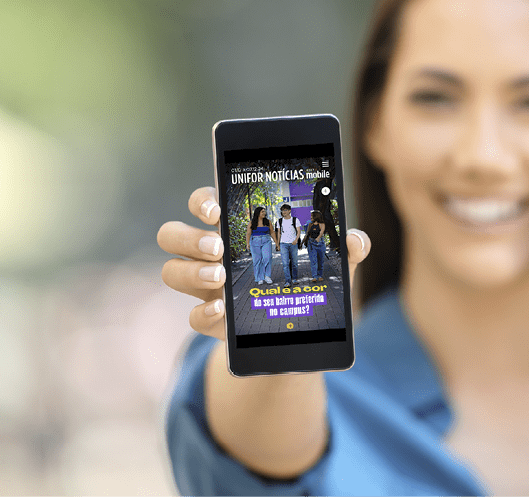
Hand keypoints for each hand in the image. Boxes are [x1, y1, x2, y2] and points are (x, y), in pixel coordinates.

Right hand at [157, 187, 370, 340]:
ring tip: (221, 277)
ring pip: (172, 271)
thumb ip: (348, 249)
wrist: (303, 327)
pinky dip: (202, 313)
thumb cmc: (312, 280)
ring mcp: (207, 287)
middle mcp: (212, 253)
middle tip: (219, 247)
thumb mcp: (334, 263)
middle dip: (189, 237)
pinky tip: (222, 309)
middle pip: (172, 234)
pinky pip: (192, 316)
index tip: (217, 211)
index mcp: (236, 228)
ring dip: (191, 272)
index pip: (203, 202)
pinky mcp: (214, 320)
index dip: (201, 201)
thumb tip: (356, 240)